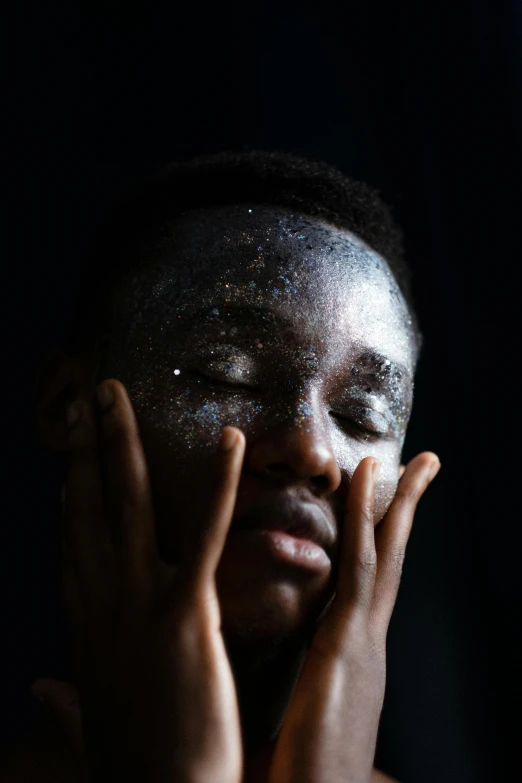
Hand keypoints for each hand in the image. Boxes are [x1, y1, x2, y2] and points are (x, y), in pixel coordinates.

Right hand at [31, 379, 245, 782]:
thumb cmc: (137, 772)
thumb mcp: (94, 727)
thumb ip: (66, 703)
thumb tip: (42, 690)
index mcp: (89, 633)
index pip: (72, 552)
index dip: (68, 504)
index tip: (69, 468)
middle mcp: (102, 609)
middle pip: (86, 512)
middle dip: (84, 452)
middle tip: (88, 401)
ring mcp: (138, 607)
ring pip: (124, 508)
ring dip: (120, 444)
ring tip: (117, 395)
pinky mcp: (184, 615)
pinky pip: (200, 535)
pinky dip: (214, 483)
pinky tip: (228, 439)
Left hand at [267, 452, 439, 782]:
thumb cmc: (297, 776)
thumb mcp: (302, 716)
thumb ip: (304, 682)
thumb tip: (287, 670)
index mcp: (351, 657)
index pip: (371, 585)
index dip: (382, 543)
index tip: (386, 510)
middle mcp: (367, 644)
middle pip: (393, 562)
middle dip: (409, 513)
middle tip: (425, 468)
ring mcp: (364, 642)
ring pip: (388, 554)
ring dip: (400, 503)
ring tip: (415, 460)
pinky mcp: (349, 645)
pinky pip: (363, 566)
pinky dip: (367, 518)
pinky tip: (365, 478)